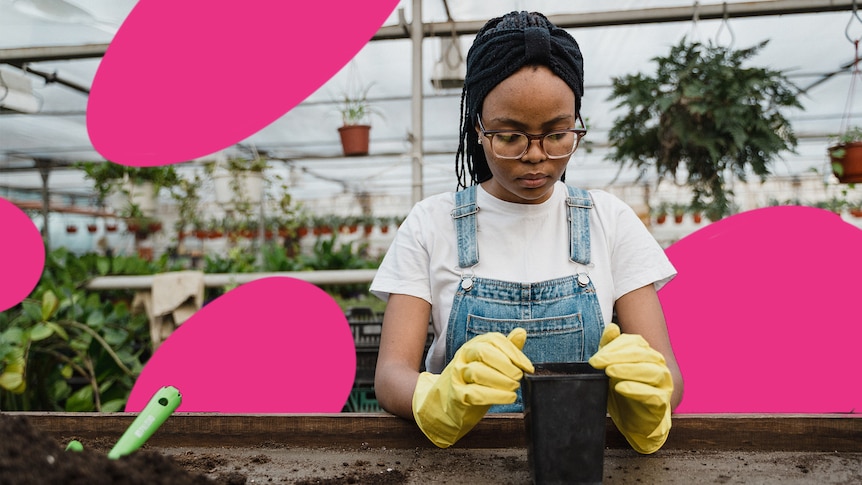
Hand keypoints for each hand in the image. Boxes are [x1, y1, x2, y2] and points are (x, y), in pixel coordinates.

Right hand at [412, 328, 533, 447]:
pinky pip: (474, 393)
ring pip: (478, 372)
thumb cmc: (472, 383)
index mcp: (473, 346)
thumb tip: (521, 332)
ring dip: (501, 380)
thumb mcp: (490, 363)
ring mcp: (458, 375)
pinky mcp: (456, 395)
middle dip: (506, 364)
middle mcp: (464, 357)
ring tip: (514, 388)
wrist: (444, 405)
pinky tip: (508, 397)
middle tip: (518, 377)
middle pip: (484, 352)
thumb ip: (506, 349)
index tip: (527, 367)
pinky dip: (495, 396)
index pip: (494, 340)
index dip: (514, 352)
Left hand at [588, 323, 672, 453]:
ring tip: (610, 371)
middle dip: (617, 356)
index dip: (614, 347)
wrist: (635, 421)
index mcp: (647, 353)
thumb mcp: (611, 367)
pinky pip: (653, 395)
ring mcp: (663, 384)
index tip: (595, 357)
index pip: (634, 342)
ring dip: (628, 370)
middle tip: (597, 362)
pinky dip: (637, 390)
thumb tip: (612, 327)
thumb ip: (610, 348)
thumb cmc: (624, 391)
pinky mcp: (663, 403)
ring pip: (651, 372)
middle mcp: (659, 365)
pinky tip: (621, 387)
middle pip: (641, 354)